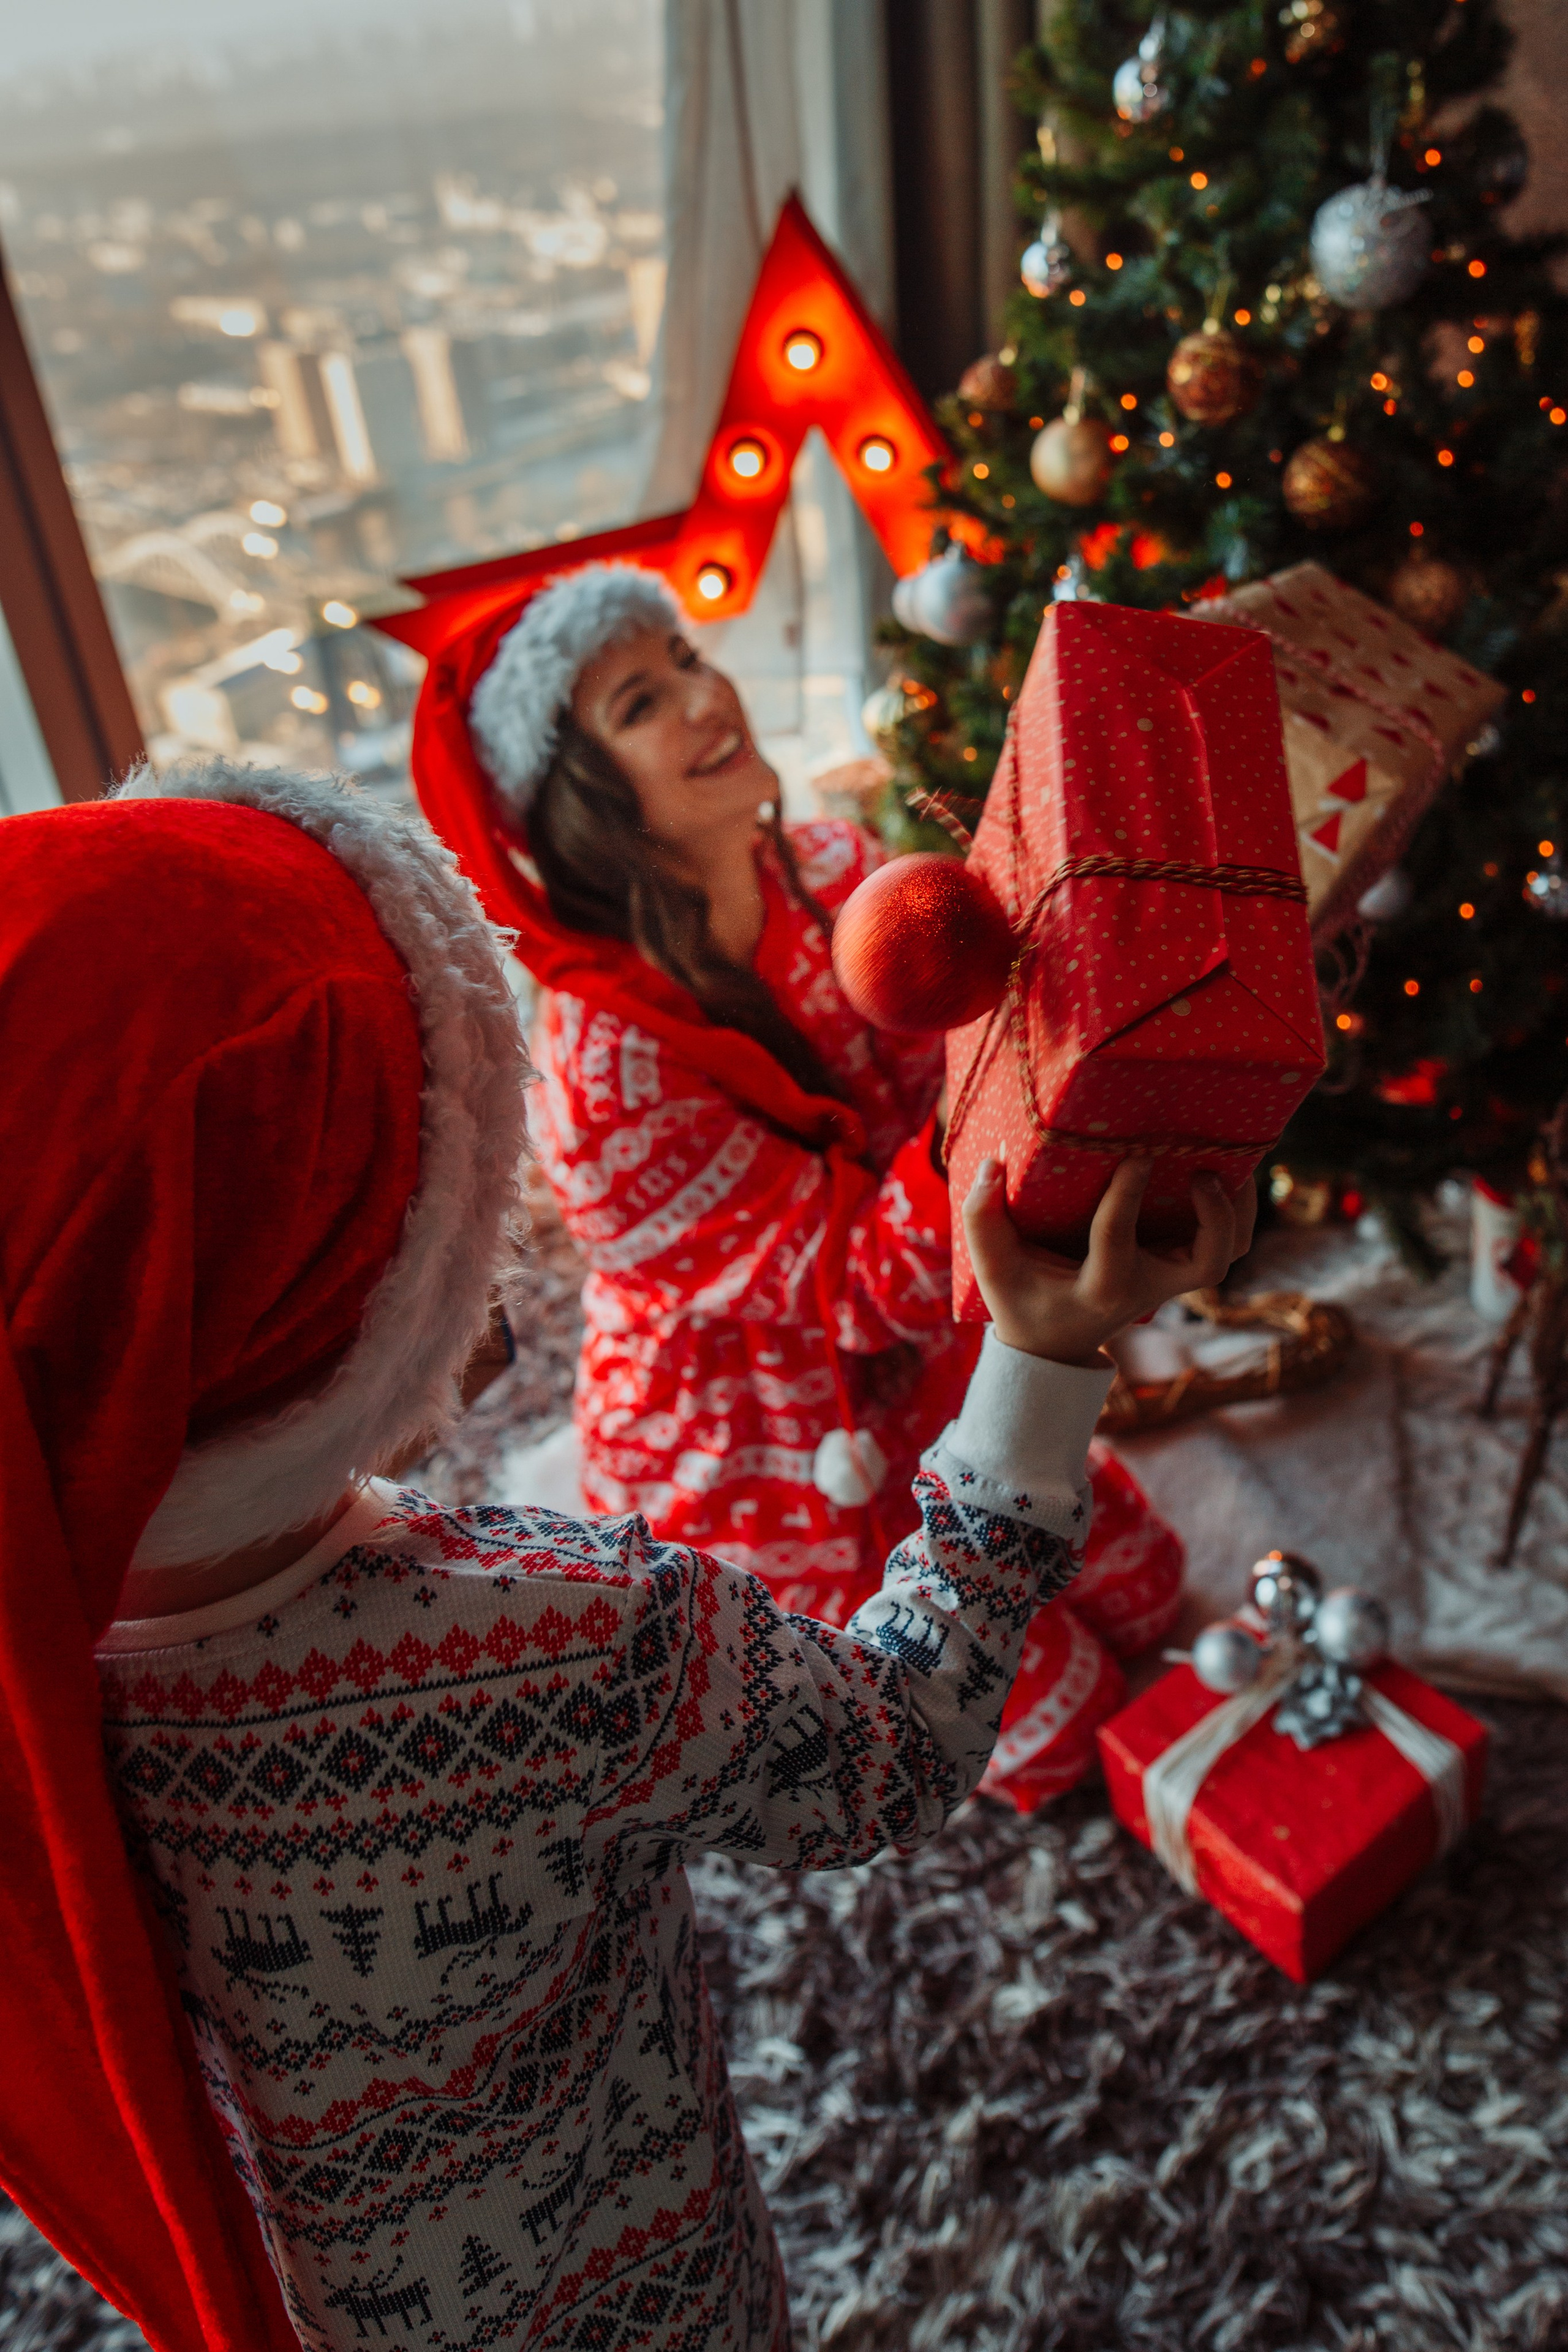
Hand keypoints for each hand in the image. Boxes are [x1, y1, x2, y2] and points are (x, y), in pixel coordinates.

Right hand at [962, 1156, 1256, 1367]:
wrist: (1054, 1343)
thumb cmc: (1022, 1300)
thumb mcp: (993, 1270)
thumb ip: (982, 1220)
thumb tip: (993, 1165)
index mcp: (1100, 1287)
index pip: (1116, 1240)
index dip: (1127, 1195)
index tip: (1136, 1154)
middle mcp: (1146, 1288)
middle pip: (1207, 1263)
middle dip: (1214, 1218)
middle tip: (1203, 1173)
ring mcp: (1169, 1282)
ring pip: (1227, 1253)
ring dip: (1236, 1211)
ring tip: (1231, 1163)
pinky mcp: (1177, 1269)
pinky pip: (1224, 1243)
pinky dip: (1232, 1211)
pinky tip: (1223, 1169)